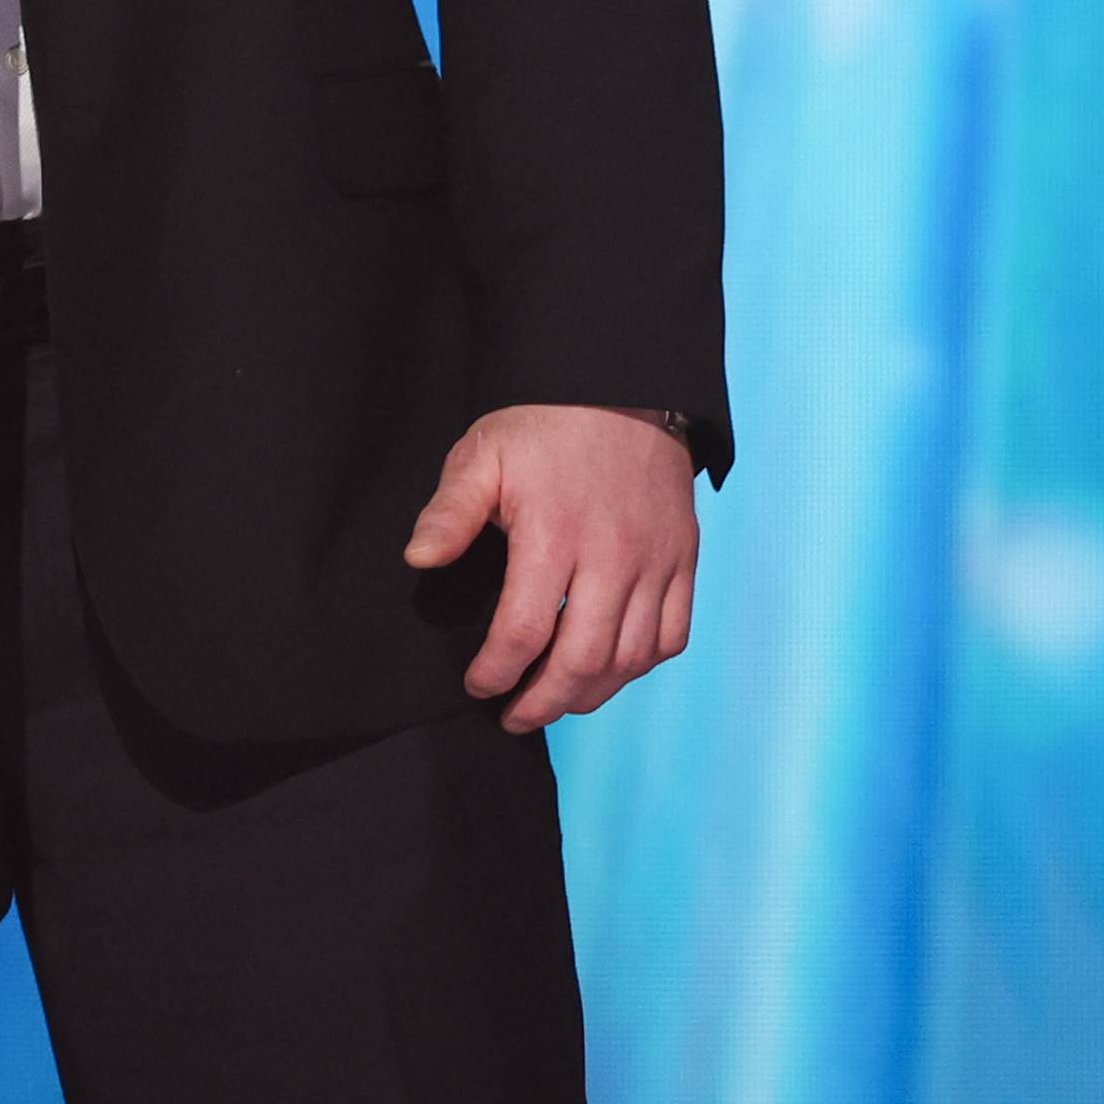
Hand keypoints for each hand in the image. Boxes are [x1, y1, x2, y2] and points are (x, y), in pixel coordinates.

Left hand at [405, 403, 698, 731]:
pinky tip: (611, 669)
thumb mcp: (483, 453)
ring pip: (630, 659)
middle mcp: (612, 557)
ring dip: (590, 694)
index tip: (478, 686)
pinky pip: (672, 636)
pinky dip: (641, 665)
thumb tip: (420, 560)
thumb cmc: (545, 423)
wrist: (622, 386)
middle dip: (543, 703)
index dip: (498, 672)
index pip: (525, 632)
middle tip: (515, 717)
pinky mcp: (683, 559)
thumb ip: (450, 513)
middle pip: (582, 661)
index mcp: (555, 535)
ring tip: (557, 702)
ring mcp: (655, 562)